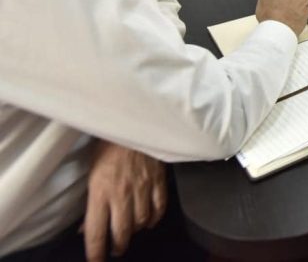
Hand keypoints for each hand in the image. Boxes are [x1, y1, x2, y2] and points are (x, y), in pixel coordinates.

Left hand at [82, 141, 165, 261]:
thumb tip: (86, 226)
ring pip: (142, 222)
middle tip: (115, 249)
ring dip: (136, 232)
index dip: (96, 252)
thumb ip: (91, 201)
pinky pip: (159, 207)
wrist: (132, 120)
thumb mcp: (91, 172)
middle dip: (118, 246)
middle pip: (122, 232)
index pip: (96, 232)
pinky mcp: (158, 180)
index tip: (96, 260)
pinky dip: (155, 218)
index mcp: (100, 192)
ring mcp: (142, 188)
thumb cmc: (108, 144)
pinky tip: (150, 220)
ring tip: (131, 234)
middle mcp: (122, 194)